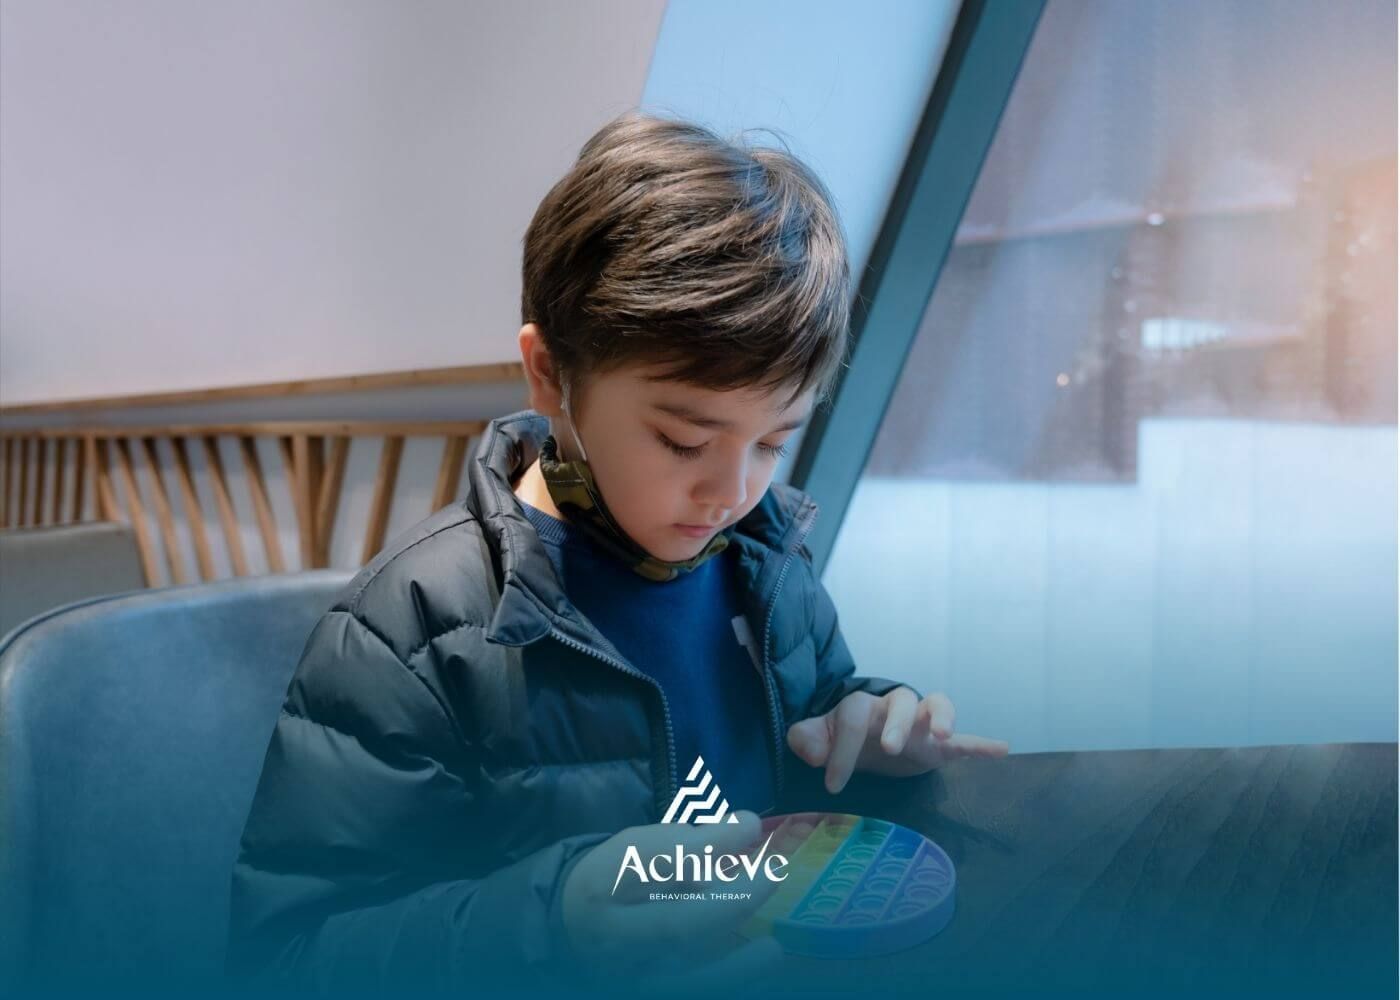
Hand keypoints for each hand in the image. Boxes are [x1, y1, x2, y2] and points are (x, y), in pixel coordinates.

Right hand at [560, 811, 784, 990]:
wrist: (571, 927)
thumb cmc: (618, 879)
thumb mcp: (639, 848)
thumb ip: (689, 841)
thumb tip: (747, 828)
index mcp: (604, 881)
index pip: (658, 861)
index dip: (708, 844)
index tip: (749, 825)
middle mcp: (613, 933)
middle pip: (673, 925)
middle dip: (730, 901)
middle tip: (773, 875)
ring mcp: (629, 971)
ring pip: (685, 973)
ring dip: (734, 960)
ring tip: (772, 945)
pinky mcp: (647, 990)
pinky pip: (692, 988)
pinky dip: (727, 980)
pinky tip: (759, 965)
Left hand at [786, 687, 1009, 793]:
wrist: (871, 742)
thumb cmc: (847, 738)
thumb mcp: (823, 737)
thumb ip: (808, 737)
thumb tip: (806, 748)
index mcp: (862, 707)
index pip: (852, 718)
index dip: (841, 751)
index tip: (832, 785)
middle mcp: (895, 708)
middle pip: (901, 702)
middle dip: (897, 724)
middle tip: (890, 749)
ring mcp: (922, 724)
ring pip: (938, 705)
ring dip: (943, 718)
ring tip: (945, 736)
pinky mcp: (941, 746)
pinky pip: (965, 741)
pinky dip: (981, 744)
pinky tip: (1001, 749)